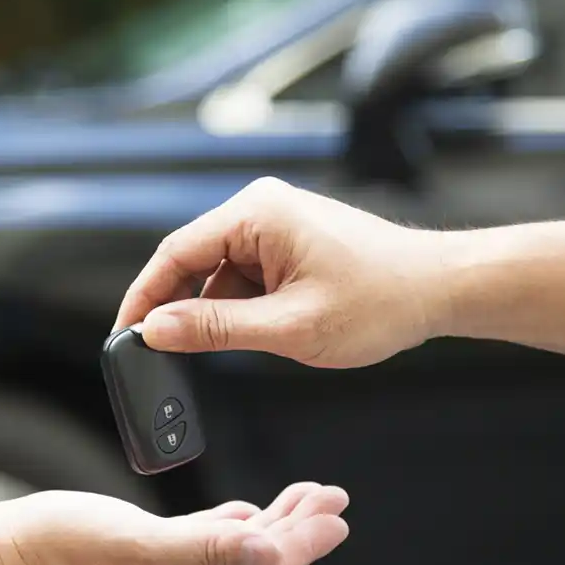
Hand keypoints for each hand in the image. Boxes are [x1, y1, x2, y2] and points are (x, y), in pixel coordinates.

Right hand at [0, 482, 348, 564]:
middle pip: (259, 560)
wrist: (1, 558)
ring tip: (303, 499)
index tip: (336, 511)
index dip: (305, 540)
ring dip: (272, 524)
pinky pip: (202, 541)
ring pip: (235, 550)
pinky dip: (230, 525)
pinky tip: (240, 513)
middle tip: (330, 497)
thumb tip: (269, 556)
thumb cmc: (61, 552)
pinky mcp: (140, 553)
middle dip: (299, 529)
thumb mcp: (140, 547)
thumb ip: (207, 550)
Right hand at [114, 177, 452, 367]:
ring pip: (218, 274)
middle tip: (158, 356)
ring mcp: (275, 225)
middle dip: (178, 310)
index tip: (124, 337)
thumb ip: (216, 329)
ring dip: (216, 314)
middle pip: (192, 261)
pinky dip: (241, 309)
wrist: (440, 290)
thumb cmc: (380, 301)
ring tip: (235, 349)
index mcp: (257, 213)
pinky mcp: (288, 244)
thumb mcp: (290, 327)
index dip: (144, 298)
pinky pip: (244, 277)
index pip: (176, 253)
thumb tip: (156, 330)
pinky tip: (256, 335)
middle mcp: (261, 209)